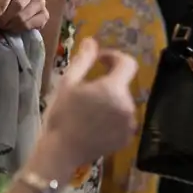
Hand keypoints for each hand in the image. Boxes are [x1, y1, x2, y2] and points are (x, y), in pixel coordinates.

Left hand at [0, 0, 48, 32]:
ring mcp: (40, 1)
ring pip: (25, 14)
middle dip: (6, 16)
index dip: (3, 1)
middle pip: (19, 3)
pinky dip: (22, 28)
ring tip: (4, 27)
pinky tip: (13, 28)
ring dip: (12, 23)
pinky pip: (34, 23)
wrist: (9, 11)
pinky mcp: (45, 14)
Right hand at [36, 38, 138, 169]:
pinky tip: (94, 124)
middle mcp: (128, 105)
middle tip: (85, 91)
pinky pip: (124, 120)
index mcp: (114, 89)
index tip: (100, 61)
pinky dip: (113, 117)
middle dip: (107, 83)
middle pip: (123, 85)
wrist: (62, 151)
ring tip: (88, 110)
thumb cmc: (61, 115)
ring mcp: (130, 123)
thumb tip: (91, 41)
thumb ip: (83, 60)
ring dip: (110, 101)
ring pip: (123, 103)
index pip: (128, 63)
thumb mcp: (68, 84)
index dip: (114, 58)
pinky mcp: (128, 137)